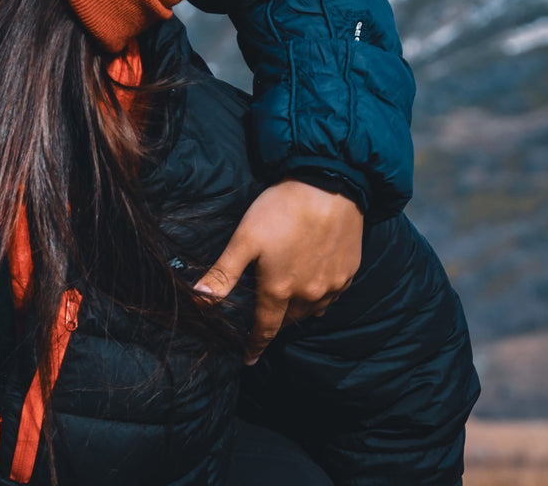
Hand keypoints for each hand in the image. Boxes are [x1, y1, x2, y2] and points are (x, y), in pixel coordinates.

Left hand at [195, 179, 362, 363]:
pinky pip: (332, 296)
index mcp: (279, 290)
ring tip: (287, 308)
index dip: (255, 345)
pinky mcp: (348, 273)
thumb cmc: (281, 210)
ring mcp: (332, 285)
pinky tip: (314, 288)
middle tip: (265, 326)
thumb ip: (223, 273)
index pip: (264, 328)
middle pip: (289, 321)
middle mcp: (308, 295)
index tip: (248, 359)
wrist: (329, 187)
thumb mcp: (244, 239)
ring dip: (298, 313)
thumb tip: (198, 301)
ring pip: (312, 311)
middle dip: (275, 326)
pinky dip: (319, 299)